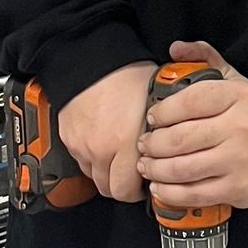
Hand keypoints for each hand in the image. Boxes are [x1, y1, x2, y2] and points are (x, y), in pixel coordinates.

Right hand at [57, 61, 158, 201]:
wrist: (90, 57)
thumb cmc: (126, 74)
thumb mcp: (159, 102)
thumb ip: (166, 130)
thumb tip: (178, 148)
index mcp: (126, 143)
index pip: (130, 190)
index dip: (142, 190)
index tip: (150, 180)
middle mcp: (101, 150)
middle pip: (111, 190)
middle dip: (124, 187)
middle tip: (135, 175)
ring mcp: (82, 147)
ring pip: (95, 178)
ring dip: (108, 173)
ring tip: (120, 159)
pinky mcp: (68, 140)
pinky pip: (81, 162)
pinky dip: (92, 160)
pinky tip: (104, 146)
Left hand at [137, 39, 247, 211]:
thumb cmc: (244, 115)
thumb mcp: (230, 79)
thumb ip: (203, 58)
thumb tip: (176, 48)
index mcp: (239, 97)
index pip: (188, 101)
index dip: (161, 111)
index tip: (150, 117)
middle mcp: (242, 128)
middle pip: (179, 138)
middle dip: (152, 144)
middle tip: (143, 144)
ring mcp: (240, 160)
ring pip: (181, 168)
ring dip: (155, 169)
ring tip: (146, 165)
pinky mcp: (237, 188)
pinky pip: (193, 193)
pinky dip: (169, 192)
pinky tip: (159, 186)